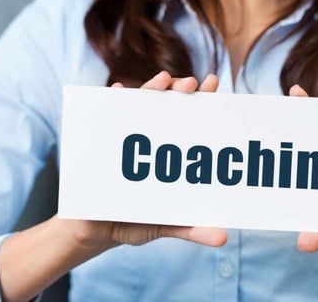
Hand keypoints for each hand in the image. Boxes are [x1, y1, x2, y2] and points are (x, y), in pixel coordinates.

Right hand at [59, 71, 225, 253]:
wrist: (94, 230)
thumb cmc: (135, 221)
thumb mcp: (166, 224)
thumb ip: (193, 229)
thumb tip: (223, 238)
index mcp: (171, 152)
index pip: (193, 120)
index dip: (204, 100)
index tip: (213, 84)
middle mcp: (151, 137)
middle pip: (170, 105)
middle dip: (181, 89)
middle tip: (191, 83)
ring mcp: (127, 135)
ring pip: (141, 104)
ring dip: (152, 88)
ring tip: (164, 81)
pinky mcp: (103, 140)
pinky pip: (107, 114)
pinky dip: (112, 100)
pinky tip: (119, 91)